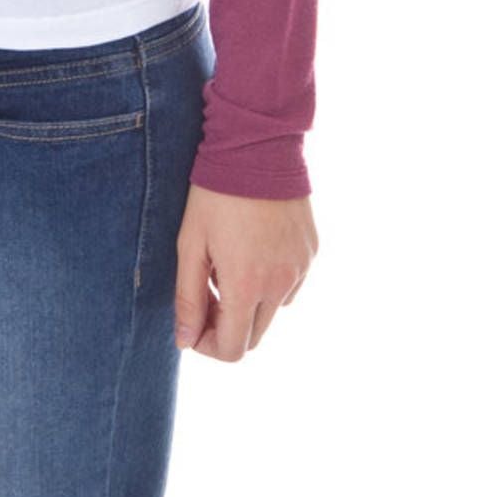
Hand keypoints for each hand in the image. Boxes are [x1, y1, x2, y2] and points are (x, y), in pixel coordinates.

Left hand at [174, 184, 317, 360]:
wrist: (256, 147)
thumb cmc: (215, 194)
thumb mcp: (191, 244)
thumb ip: (188, 298)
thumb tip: (185, 341)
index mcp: (246, 285)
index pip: (233, 349)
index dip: (209, 346)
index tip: (194, 324)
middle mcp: (279, 284)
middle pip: (254, 335)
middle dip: (228, 325)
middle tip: (209, 291)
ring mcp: (300, 268)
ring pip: (274, 310)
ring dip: (251, 302)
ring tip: (231, 262)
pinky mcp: (311, 252)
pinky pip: (291, 283)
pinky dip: (272, 280)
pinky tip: (255, 247)